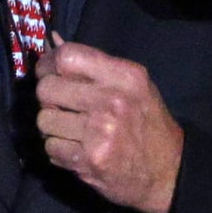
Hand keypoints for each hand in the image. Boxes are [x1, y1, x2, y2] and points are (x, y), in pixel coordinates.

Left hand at [35, 34, 184, 212]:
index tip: (48, 72)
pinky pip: (50, 148)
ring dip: (53, 127)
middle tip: (60, 105)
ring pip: (44, 121)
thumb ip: (95, 65)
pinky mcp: (88, 161)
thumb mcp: (133, 85)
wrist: (167, 170)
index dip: (48, 64)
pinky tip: (77, 149)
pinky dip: (58, 150)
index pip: (68, 57)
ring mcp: (99, 133)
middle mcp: (112, 101)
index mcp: (126, 76)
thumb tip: (53, 42)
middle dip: (48, 98)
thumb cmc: (147, 122)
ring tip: (73, 130)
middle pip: (48, 89)